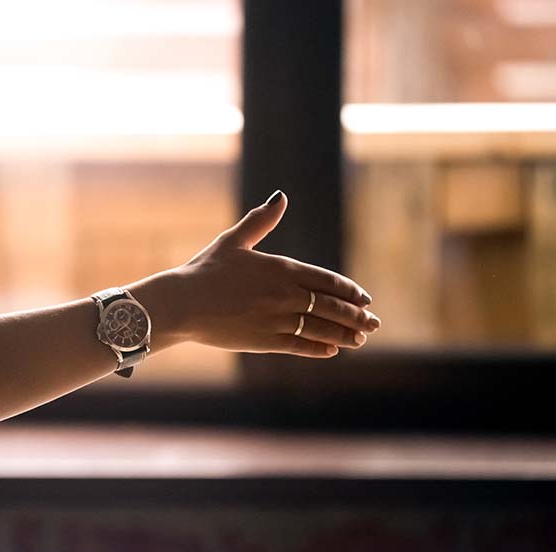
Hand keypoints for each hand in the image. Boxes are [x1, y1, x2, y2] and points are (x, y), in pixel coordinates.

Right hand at [155, 190, 379, 356]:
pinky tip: (331, 351)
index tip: (364, 299)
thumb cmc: (203, 270)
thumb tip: (281, 196)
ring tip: (360, 339)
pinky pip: (300, 346)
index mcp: (281, 268)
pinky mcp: (265, 341)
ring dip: (344, 335)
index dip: (348, 291)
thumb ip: (261, 221)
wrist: (181, 303)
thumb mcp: (233, 241)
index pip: (326, 280)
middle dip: (356, 316)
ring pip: (320, 329)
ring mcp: (277, 320)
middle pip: (331, 306)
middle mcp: (285, 295)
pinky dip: (318, 349)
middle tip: (373, 323)